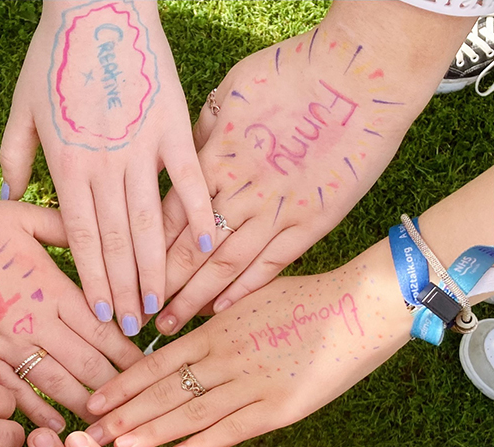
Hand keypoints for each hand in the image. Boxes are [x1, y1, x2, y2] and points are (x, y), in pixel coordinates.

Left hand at [0, 0, 212, 333]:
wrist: (96, 1)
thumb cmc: (53, 55)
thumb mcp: (21, 107)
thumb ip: (13, 158)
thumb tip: (9, 199)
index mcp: (67, 166)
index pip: (82, 240)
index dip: (93, 283)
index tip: (103, 316)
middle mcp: (104, 166)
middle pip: (116, 243)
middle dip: (124, 291)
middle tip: (133, 329)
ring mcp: (141, 147)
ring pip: (150, 222)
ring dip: (157, 268)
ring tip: (162, 304)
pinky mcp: (173, 125)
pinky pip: (189, 177)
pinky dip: (199, 210)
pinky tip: (208, 244)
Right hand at [0, 198, 143, 424]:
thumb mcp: (24, 217)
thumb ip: (64, 228)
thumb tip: (95, 232)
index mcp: (52, 288)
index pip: (104, 328)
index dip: (130, 352)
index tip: (148, 368)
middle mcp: (37, 322)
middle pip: (88, 362)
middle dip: (116, 383)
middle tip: (137, 402)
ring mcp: (8, 344)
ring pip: (58, 383)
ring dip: (84, 402)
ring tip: (106, 421)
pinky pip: (15, 391)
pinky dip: (36, 411)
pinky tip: (55, 425)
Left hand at [86, 239, 410, 446]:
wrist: (361, 306)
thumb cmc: (304, 297)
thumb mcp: (249, 297)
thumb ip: (212, 320)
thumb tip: (176, 332)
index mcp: (215, 330)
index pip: (155, 362)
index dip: (122, 385)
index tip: (94, 402)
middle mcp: (225, 357)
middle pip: (162, 392)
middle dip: (123, 416)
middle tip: (89, 437)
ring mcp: (251, 384)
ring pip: (190, 415)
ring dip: (151, 434)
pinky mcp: (280, 407)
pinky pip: (232, 431)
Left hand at [154, 3, 473, 333]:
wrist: (365, 74)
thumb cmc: (296, 72)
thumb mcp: (234, 89)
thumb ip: (205, 130)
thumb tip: (184, 157)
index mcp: (216, 158)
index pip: (168, 217)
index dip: (145, 252)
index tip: (128, 278)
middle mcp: (241, 190)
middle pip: (190, 250)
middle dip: (162, 286)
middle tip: (139, 317)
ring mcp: (277, 209)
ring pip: (225, 265)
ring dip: (195, 299)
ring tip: (171, 326)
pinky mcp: (312, 222)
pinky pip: (271, 264)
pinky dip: (244, 289)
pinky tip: (221, 311)